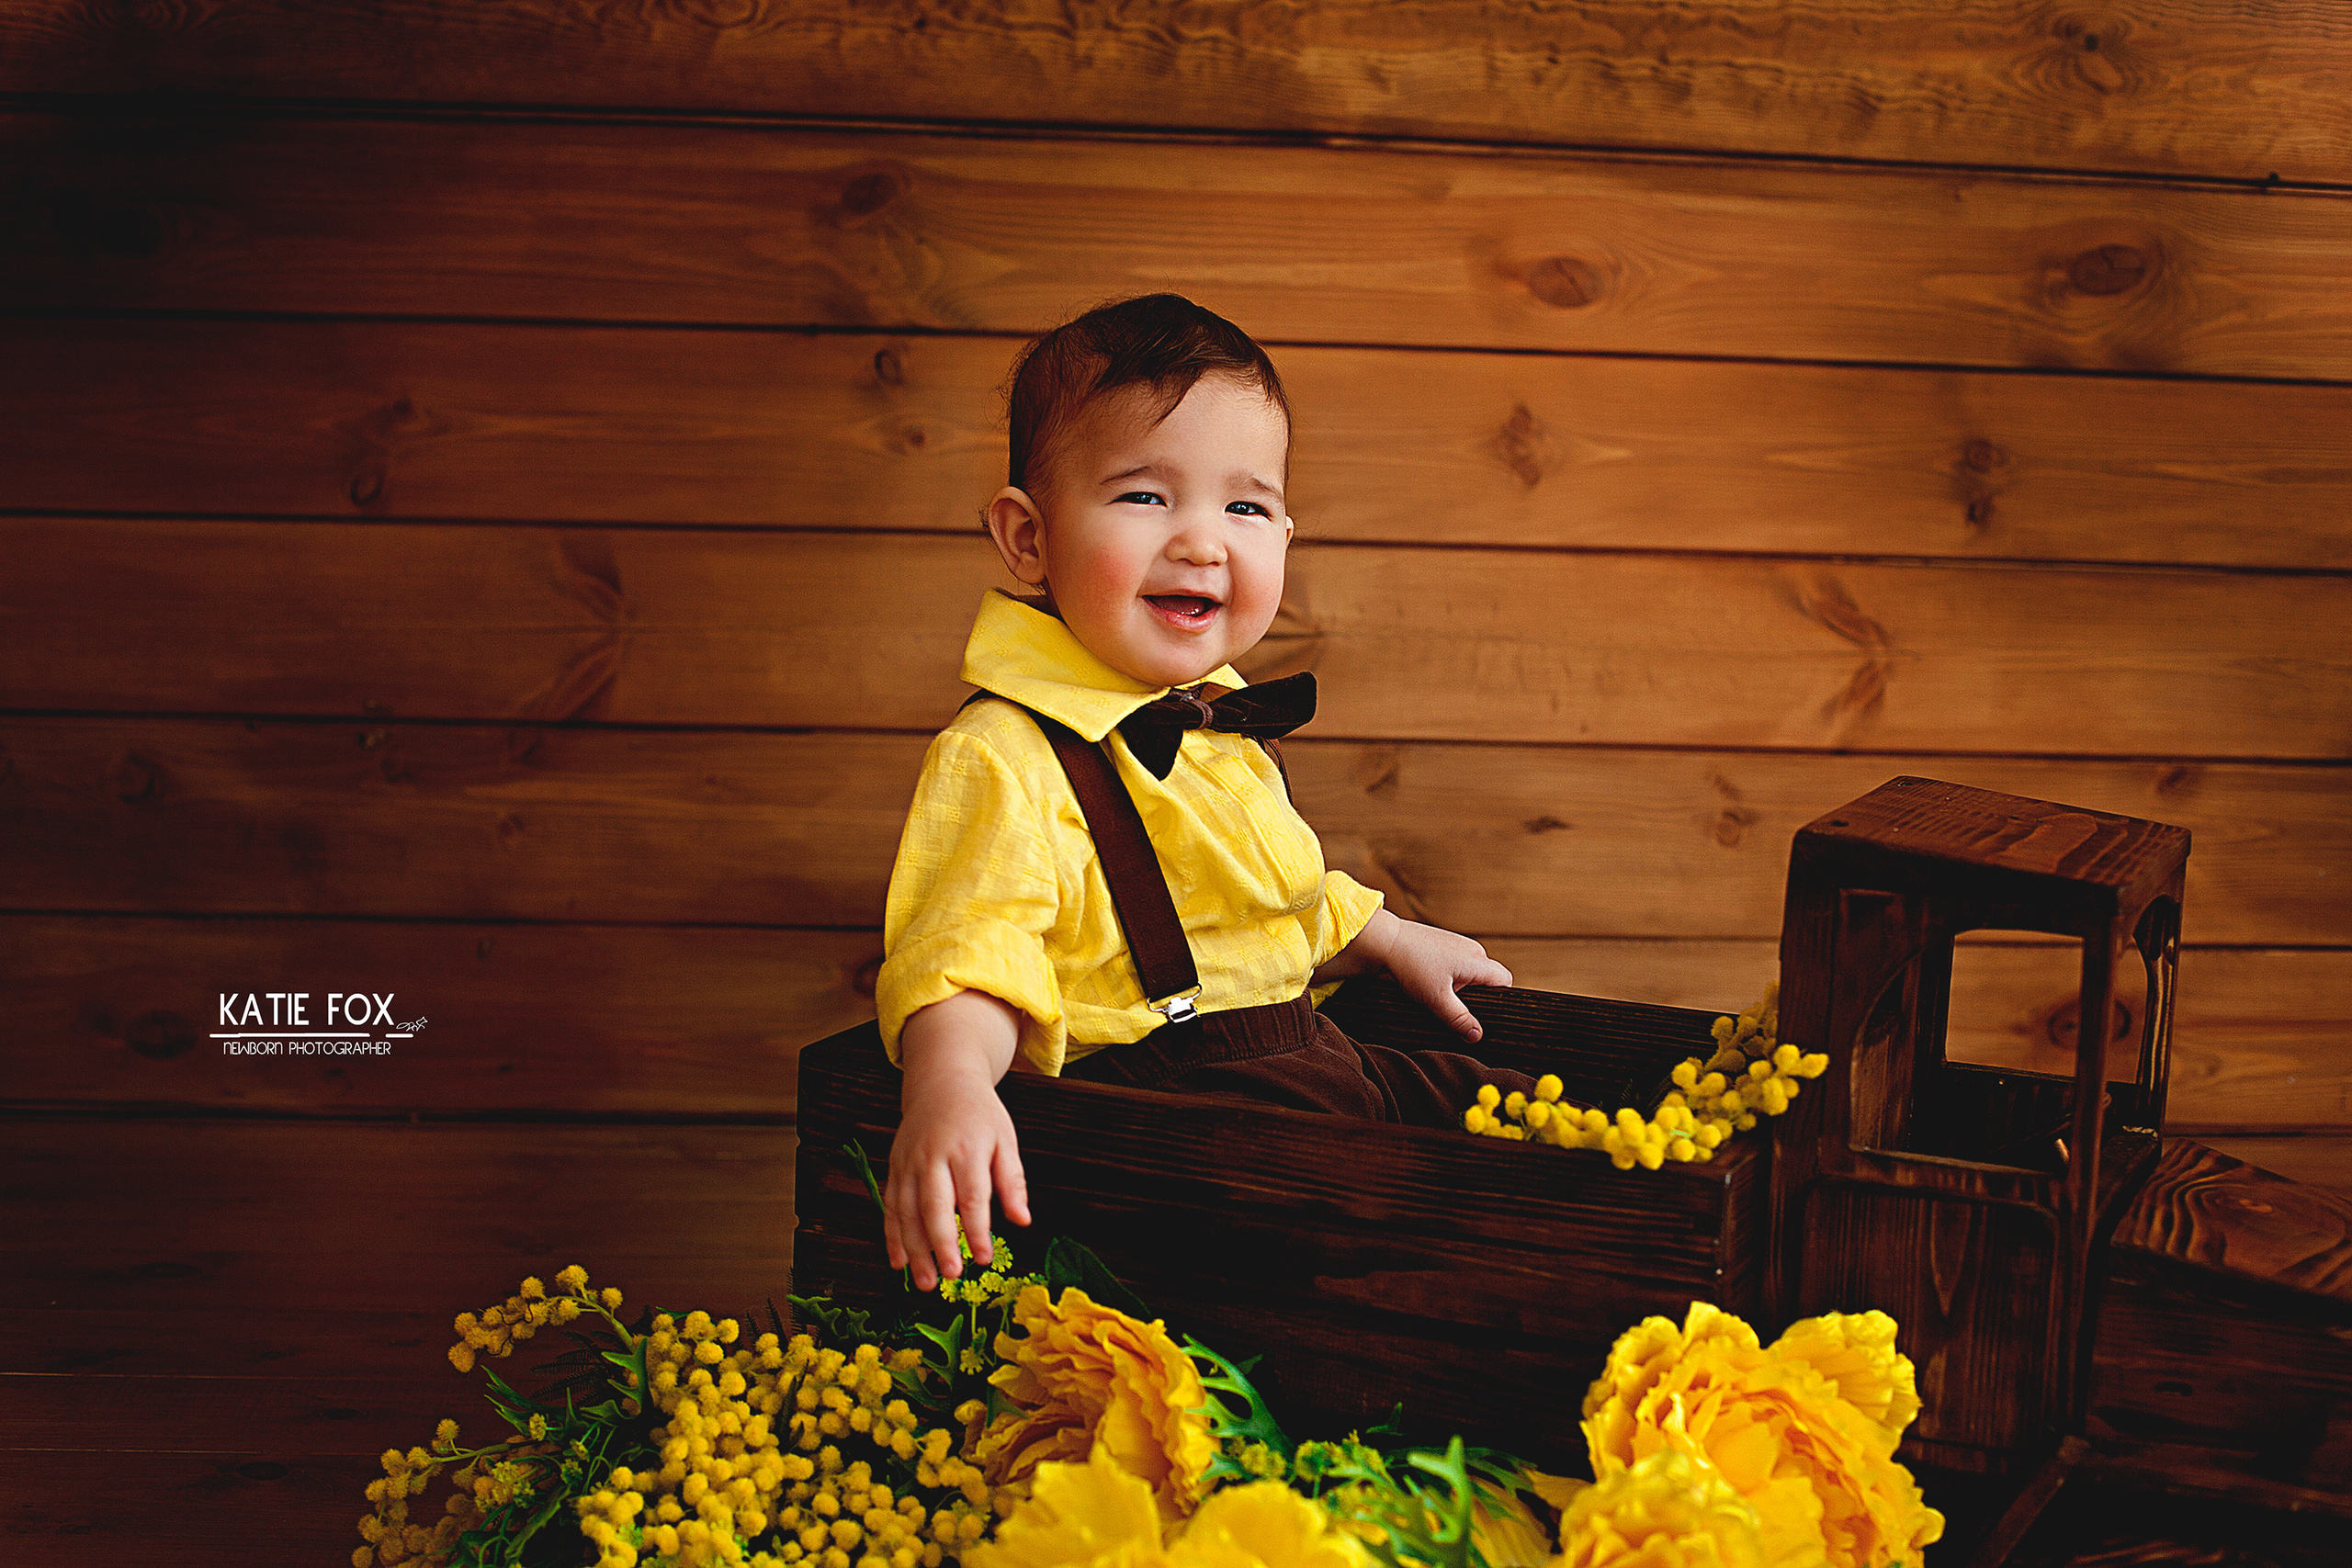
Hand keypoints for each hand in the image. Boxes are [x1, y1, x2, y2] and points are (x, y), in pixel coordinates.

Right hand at [885, 990, 1032, 1290]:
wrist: (941, 1083)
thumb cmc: (980, 1116)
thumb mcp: (1005, 1140)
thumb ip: (1012, 1181)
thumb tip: (1023, 1220)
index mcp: (966, 1149)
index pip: (972, 1197)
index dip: (977, 1230)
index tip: (985, 1258)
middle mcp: (932, 1157)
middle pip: (933, 1206)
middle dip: (941, 1244)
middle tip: (951, 1275)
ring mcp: (908, 1163)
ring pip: (906, 1212)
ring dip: (914, 1250)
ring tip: (926, 1282)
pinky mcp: (894, 1169)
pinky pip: (890, 1207)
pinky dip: (892, 1237)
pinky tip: (899, 1263)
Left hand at [1342, 908, 1511, 1042]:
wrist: (1382, 942)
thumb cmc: (1410, 965)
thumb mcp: (1437, 999)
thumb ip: (1459, 1019)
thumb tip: (1478, 1036)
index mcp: (1477, 960)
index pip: (1504, 982)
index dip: (1499, 1000)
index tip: (1483, 1015)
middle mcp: (1471, 950)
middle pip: (1487, 980)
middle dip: (1476, 998)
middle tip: (1457, 1011)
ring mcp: (1456, 947)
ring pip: (1469, 975)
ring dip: (1458, 990)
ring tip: (1439, 998)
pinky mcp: (1441, 947)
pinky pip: (1454, 968)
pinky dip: (1447, 980)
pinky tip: (1430, 986)